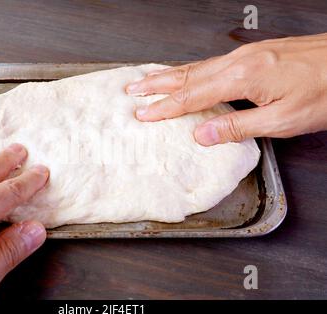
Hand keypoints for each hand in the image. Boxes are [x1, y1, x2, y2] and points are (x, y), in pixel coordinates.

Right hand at [126, 33, 326, 145]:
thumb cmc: (325, 90)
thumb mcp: (282, 120)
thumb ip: (238, 126)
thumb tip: (202, 134)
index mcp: (242, 78)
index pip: (192, 96)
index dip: (164, 107)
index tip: (143, 113)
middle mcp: (239, 61)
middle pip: (187, 74)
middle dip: (156, 84)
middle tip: (132, 88)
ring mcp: (246, 54)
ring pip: (197, 65)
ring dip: (169, 75)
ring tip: (148, 79)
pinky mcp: (254, 53)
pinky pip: (211, 62)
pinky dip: (190, 69)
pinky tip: (186, 73)